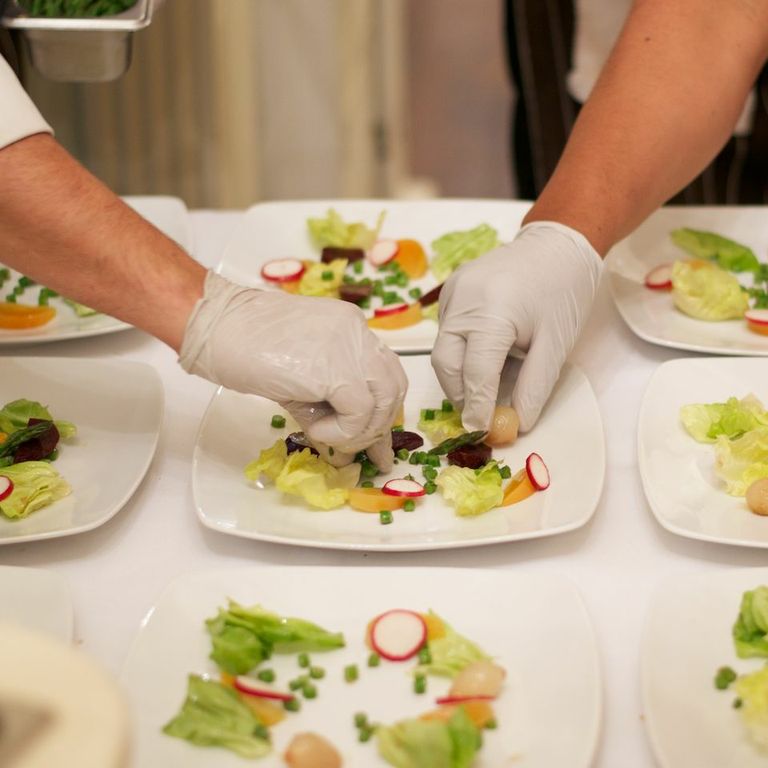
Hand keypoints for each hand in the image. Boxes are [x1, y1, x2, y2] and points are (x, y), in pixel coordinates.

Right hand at [179, 272, 406, 470]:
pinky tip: (314, 429)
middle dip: (378, 425)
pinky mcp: (336, 369)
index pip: (386, 372)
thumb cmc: (245, 346)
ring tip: (327, 436)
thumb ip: (329, 403)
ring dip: (360, 430)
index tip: (373, 442)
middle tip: (355, 448)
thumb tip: (348, 447)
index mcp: (351, 328)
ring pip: (384, 400)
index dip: (382, 410)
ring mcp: (350, 347)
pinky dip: (341, 431)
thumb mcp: (301, 375)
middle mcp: (358, 332)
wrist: (217, 327)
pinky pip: (359, 412)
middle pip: (394, 386)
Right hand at [431, 221, 600, 432]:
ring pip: (444, 349)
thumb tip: (518, 423)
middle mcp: (462, 300)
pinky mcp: (451, 291)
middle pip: (446, 363)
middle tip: (480, 416)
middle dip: (460, 394)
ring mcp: (452, 293)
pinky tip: (486, 356)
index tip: (482, 431)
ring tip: (487, 388)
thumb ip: (535, 387)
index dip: (477, 406)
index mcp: (490, 312)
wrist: (558, 242)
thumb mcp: (556, 344)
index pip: (475, 372)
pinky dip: (462, 353)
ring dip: (461, 376)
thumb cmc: (564, 290)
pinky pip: (448, 332)